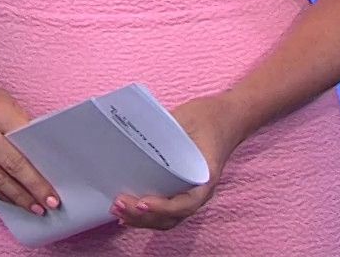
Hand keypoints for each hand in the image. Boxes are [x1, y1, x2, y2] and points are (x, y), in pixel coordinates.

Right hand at [0, 75, 60, 216]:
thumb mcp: (9, 104)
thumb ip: (23, 130)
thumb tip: (42, 164)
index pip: (22, 148)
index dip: (38, 175)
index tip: (53, 192)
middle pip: (9, 166)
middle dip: (31, 190)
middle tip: (49, 204)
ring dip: (16, 197)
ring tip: (33, 207)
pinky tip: (11, 199)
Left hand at [111, 94, 246, 230]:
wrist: (222, 119)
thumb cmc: (206, 119)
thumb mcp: (187, 121)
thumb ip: (165, 132)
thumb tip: (134, 134)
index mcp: (205, 178)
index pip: (186, 203)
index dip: (163, 207)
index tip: (143, 203)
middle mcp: (198, 192)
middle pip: (171, 217)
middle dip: (143, 217)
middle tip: (118, 204)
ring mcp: (187, 194)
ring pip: (165, 218)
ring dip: (140, 219)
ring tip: (116, 210)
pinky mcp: (177, 190)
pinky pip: (162, 210)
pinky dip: (144, 215)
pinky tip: (125, 213)